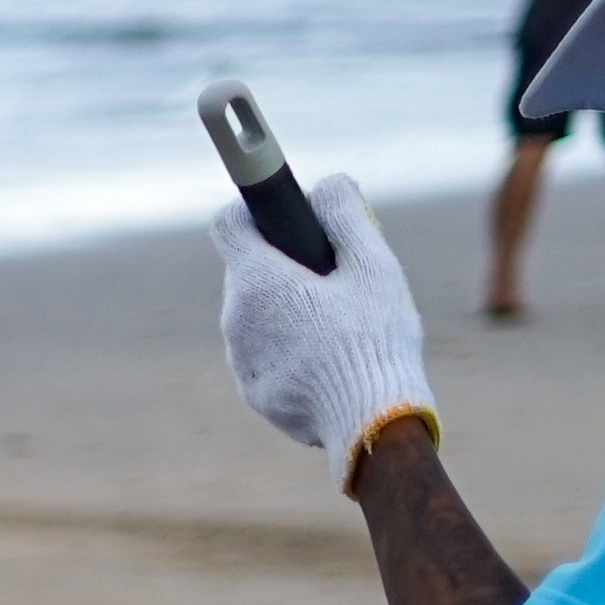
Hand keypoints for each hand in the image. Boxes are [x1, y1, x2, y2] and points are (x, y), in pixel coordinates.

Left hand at [216, 170, 434, 488]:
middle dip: (283, 262)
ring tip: (338, 320)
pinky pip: (263, 354)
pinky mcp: (252, 391)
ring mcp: (239, 359)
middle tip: (332, 272)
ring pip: (255, 314)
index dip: (253, 211)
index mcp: (258, 281)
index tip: (284, 214)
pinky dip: (288, 346)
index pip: (229, 224)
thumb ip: (346, 215)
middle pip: (248, 270)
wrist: (370, 422)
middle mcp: (235, 319)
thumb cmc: (375, 338)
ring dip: (286, 307)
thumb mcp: (373, 265)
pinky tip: (329, 356)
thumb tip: (327, 183)